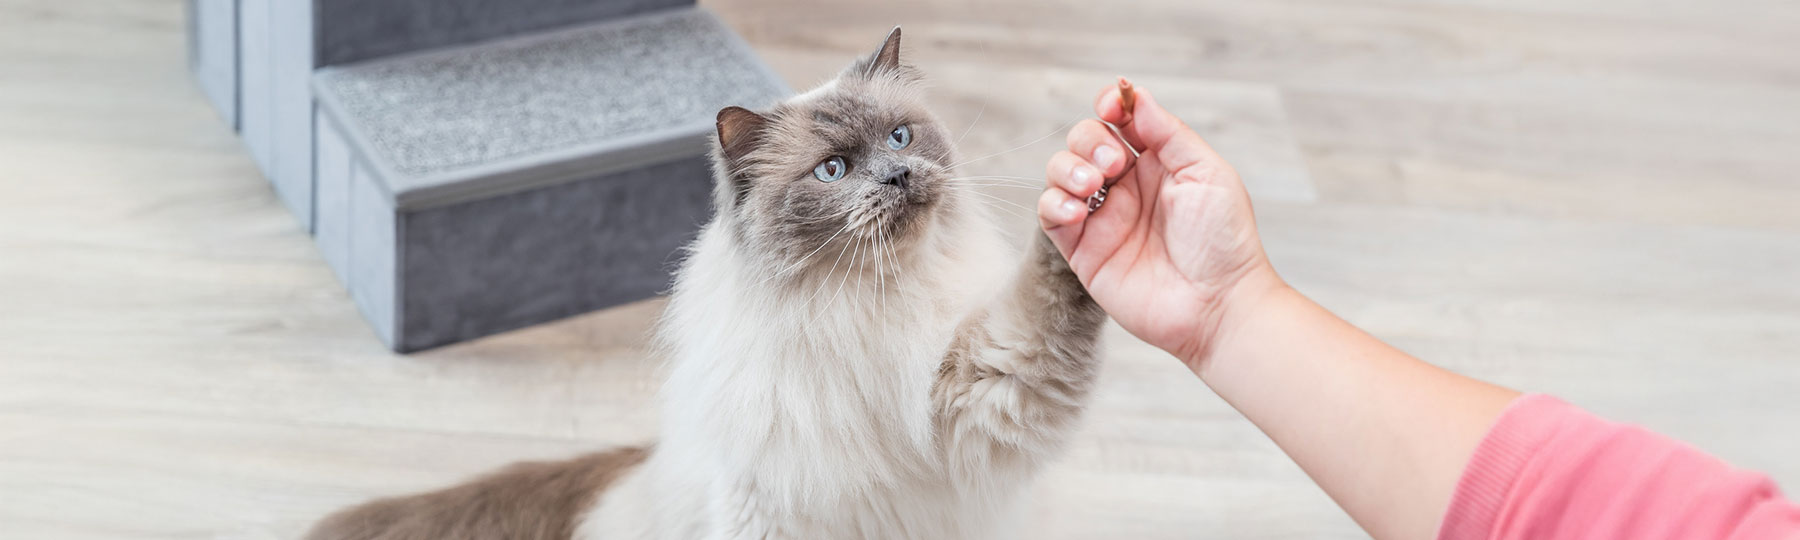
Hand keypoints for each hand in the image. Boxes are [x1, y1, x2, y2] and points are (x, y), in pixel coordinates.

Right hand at [1037, 81, 1284, 365]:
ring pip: (1059, 172)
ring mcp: (1102, 217)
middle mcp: (1126, 186)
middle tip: (1112, 166)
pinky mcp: (1084, 251)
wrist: (1217, 305)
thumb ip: (1168, 133)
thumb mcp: (1207, 173)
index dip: (1110, 105)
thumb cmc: (1223, 242)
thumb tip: (1135, 96)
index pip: (1120, 120)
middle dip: (1089, 141)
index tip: (1112, 107)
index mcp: (1157, 162)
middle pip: (1084, 140)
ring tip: (1092, 186)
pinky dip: (1053, 204)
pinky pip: (1050, 216)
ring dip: (1067, 169)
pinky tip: (1076, 212)